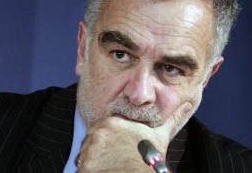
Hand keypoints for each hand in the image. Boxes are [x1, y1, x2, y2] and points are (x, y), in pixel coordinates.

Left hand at [76, 101, 191, 172]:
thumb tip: (187, 103)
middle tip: (113, 160)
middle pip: (92, 140)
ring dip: (93, 160)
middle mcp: (99, 132)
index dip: (108, 139)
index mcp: (113, 122)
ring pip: (85, 153)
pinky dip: (89, 171)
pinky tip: (104, 172)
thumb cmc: (151, 160)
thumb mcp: (160, 136)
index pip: (102, 128)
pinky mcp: (85, 166)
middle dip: (99, 149)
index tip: (116, 149)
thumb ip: (171, 118)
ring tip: (109, 167)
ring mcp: (91, 149)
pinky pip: (81, 167)